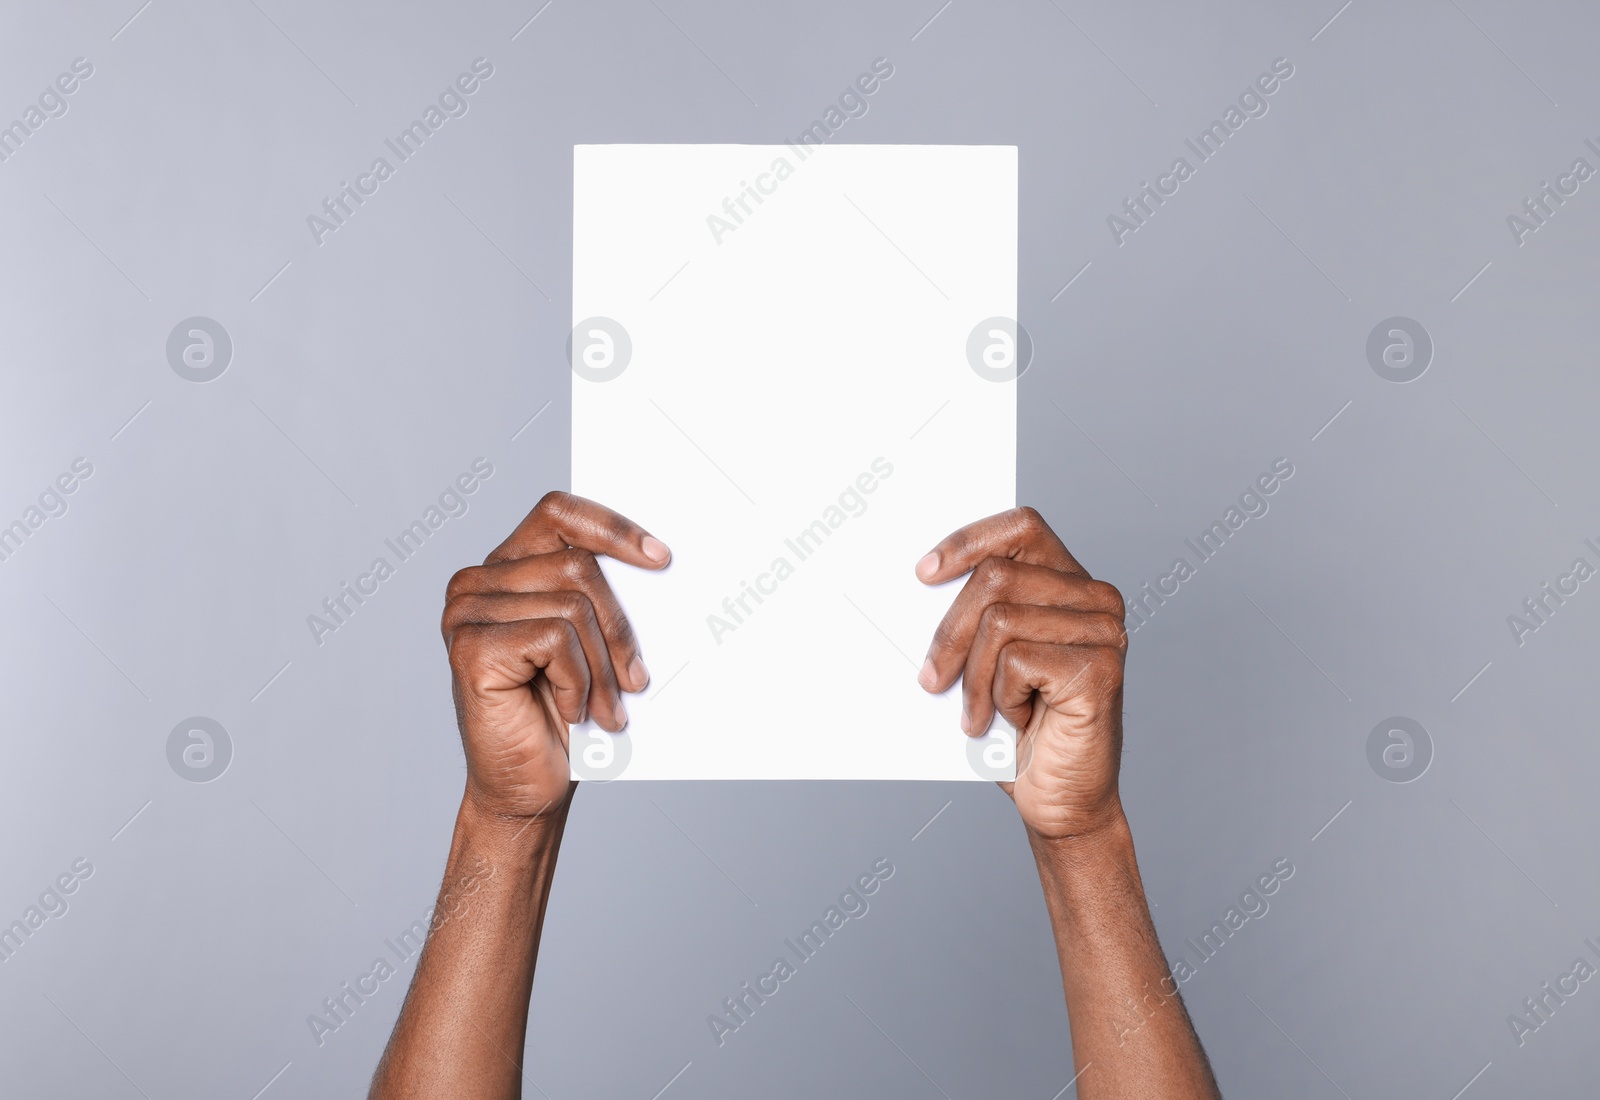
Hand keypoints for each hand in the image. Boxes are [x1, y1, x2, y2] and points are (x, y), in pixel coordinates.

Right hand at [441, 492, 669, 819]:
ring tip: (607, 706)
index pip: (559, 512)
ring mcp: (466, 613)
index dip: (613, 528)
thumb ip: (599, 596)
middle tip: (636, 678)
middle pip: (577, 565)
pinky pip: (555, 639)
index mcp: (505, 567)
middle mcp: (476, 582)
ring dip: (603, 666)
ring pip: (572, 605)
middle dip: (619, 627)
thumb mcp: (590, 643)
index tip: (660, 558)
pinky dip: (577, 681)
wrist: (527, 788)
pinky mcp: (470, 648)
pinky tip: (570, 709)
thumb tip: (657, 560)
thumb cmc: (560, 715)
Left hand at [916, 507, 1127, 840]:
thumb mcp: (986, 659)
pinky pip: (1015, 659)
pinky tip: (1015, 721)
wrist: (1059, 801)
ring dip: (973, 677)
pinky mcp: (1099, 668)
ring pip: (999, 619)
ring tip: (978, 713)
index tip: (923, 573)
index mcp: (1071, 583)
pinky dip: (998, 697)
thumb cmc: (1018, 730)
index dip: (968, 540)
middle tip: (931, 680)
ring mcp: (1104, 632)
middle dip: (949, 632)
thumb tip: (919, 581)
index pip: (1022, 526)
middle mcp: (1096, 599)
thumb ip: (974, 614)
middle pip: (997, 576)